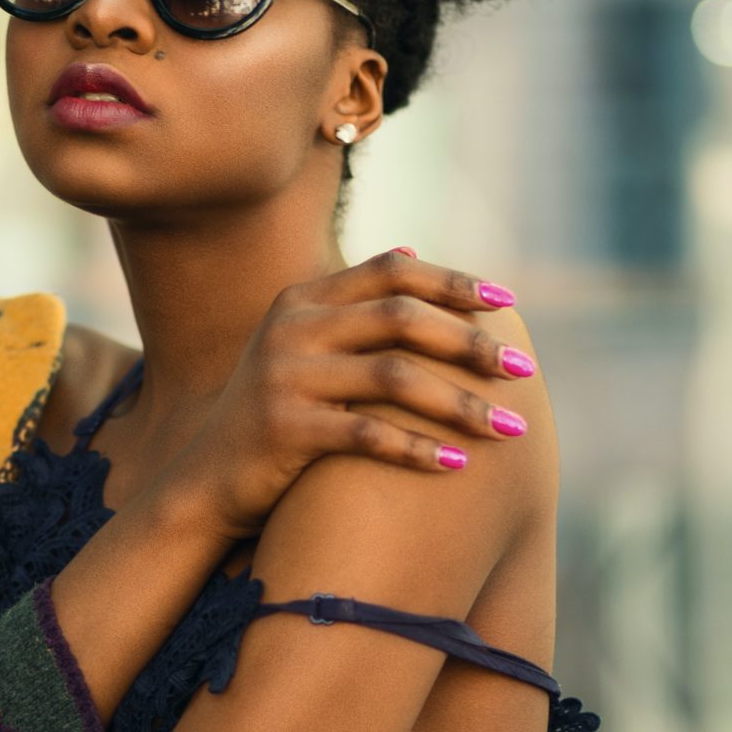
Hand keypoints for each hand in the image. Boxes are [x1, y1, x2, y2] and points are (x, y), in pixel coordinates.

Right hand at [152, 248, 535, 544]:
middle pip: (401, 319)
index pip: (392, 272)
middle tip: (523, 370)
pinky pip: (367, 435)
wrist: (207, 481)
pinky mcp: (282, 428)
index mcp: (303, 300)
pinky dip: (418, 450)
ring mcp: (283, 376)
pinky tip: (458, 466)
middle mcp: (291, 327)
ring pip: (394, 378)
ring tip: (509, 428)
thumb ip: (352, 305)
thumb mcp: (304, 346)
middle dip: (471, 344)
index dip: (454, 282)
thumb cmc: (275, 415)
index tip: (508, 303)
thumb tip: (412, 250)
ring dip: (460, 404)